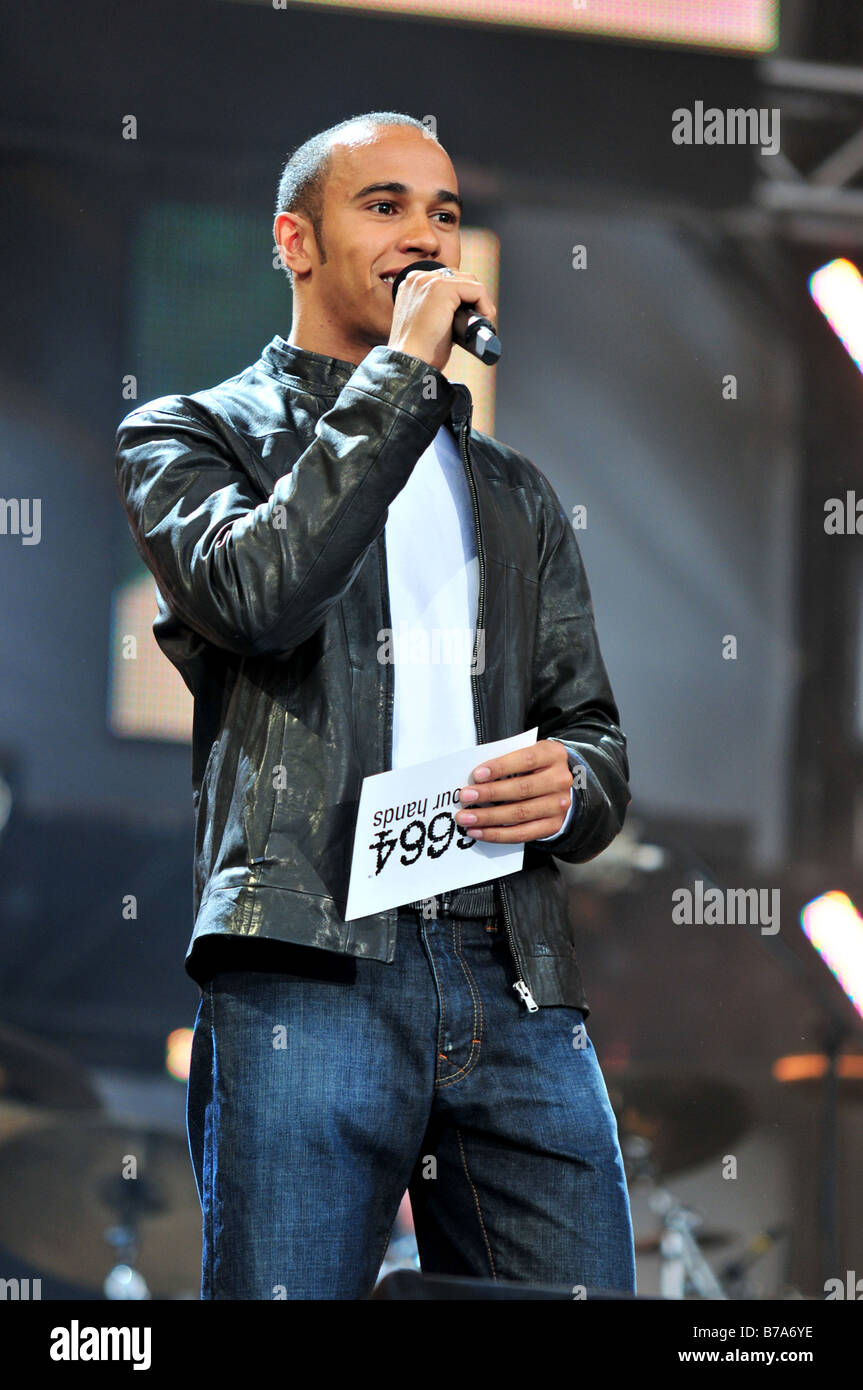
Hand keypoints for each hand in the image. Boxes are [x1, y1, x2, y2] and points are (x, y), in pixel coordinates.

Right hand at [388, 267, 496, 372]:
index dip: (462, 300)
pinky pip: (477, 290)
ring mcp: (429, 281)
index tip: (465, 320)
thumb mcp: (426, 323)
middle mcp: (418, 278)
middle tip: (473, 324)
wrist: (410, 363)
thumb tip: (465, 309)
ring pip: (470, 282)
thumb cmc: (419, 351)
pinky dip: (486, 307)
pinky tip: (482, 321)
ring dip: (481, 303)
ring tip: (478, 325)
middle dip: (473, 300)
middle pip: (461, 278)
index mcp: (412, 285)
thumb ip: (439, 309)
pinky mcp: (442, 288)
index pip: (448, 281)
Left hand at [455, 740, 573, 842]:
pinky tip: (478, 831)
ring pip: (520, 814)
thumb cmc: (534, 765)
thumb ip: (506, 760)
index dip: (500, 767)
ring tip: (466, 818)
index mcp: (552, 755)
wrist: (559, 784)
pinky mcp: (553, 825)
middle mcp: (559, 780)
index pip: (526, 760)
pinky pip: (522, 834)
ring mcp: (559, 805)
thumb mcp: (526, 753)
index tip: (477, 775)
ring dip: (488, 817)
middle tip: (465, 797)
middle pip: (522, 789)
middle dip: (490, 794)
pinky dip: (497, 834)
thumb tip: (475, 778)